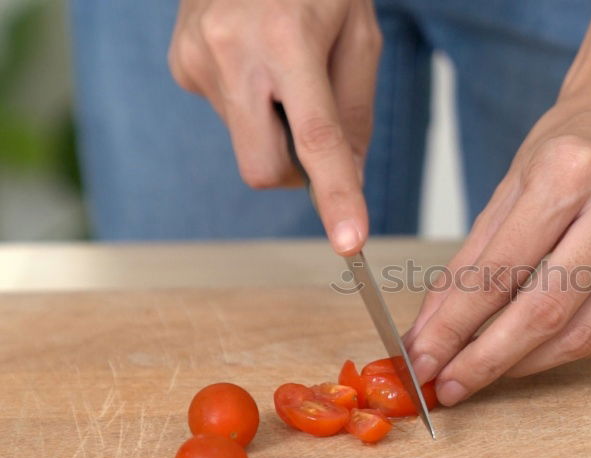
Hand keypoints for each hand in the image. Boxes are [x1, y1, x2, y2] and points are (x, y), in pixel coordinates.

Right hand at [168, 0, 380, 253]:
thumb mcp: (360, 34)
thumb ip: (356, 111)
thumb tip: (350, 176)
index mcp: (289, 40)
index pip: (316, 138)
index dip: (336, 195)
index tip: (350, 242)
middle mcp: (233, 52)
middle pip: (263, 168)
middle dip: (294, 172)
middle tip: (313, 129)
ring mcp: (197, 59)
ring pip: (246, 142)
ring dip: (273, 125)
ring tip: (282, 66)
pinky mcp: (181, 64)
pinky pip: (227, 114)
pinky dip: (251, 104)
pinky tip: (255, 60)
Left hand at [405, 90, 590, 405]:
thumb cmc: (577, 140)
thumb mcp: (514, 181)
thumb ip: (474, 257)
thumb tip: (433, 326)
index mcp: (571, 171)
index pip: (500, 270)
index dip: (454, 325)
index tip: (422, 359)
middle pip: (544, 311)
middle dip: (487, 359)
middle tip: (448, 385)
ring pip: (580, 333)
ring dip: (523, 364)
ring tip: (480, 374)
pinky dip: (559, 351)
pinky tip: (527, 355)